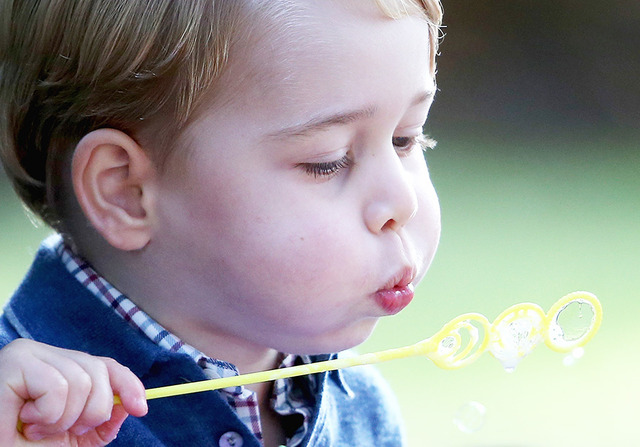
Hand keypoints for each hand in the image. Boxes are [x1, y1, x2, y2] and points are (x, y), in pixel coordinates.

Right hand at [0, 339, 147, 445]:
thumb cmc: (17, 443)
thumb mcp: (66, 440)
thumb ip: (97, 426)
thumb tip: (126, 407)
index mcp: (60, 368)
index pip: (106, 365)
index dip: (128, 384)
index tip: (141, 408)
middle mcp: (47, 354)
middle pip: (99, 371)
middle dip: (90, 412)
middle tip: (60, 431)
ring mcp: (30, 353)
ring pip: (81, 381)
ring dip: (62, 419)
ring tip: (35, 428)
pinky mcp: (16, 362)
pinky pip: (58, 387)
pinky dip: (48, 414)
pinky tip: (24, 420)